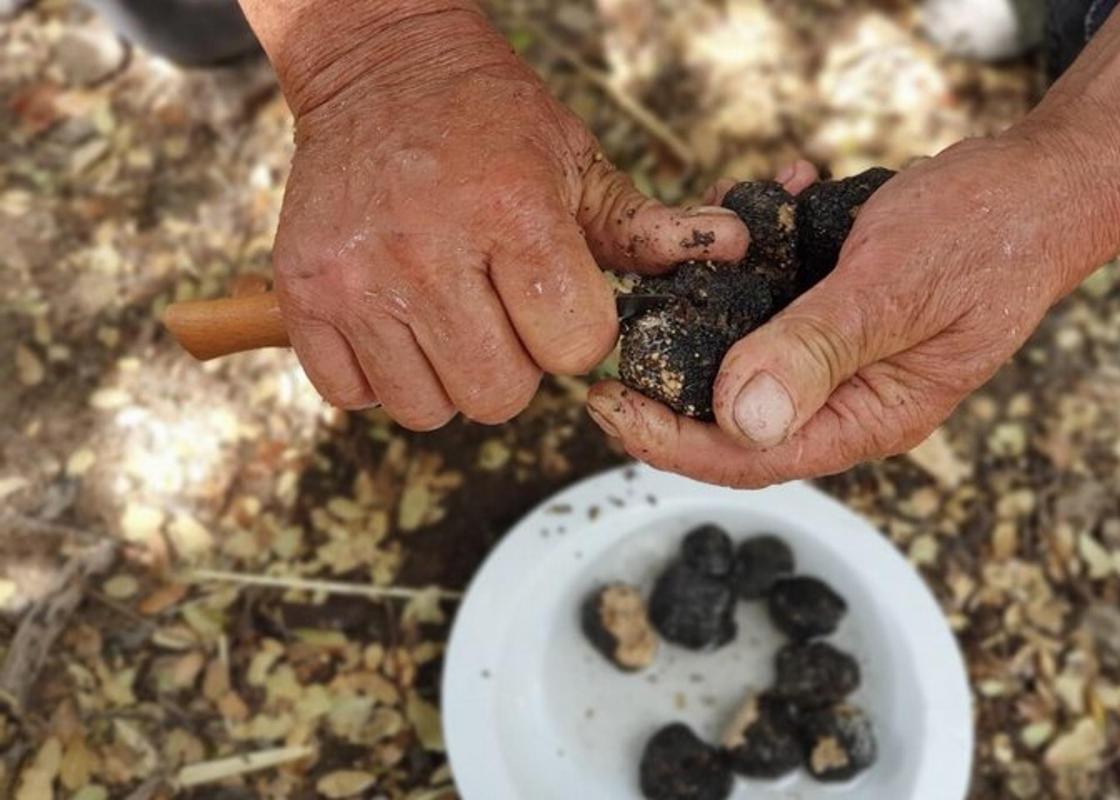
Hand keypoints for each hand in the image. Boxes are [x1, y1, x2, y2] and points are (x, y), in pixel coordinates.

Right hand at [264, 5, 747, 427]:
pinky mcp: (304, 295)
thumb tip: (734, 251)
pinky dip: (381, 376)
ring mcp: (357, 278)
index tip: (556, 301)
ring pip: (429, 408)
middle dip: (515, 366)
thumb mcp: (577, 161)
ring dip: (449, 378)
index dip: (576, 335)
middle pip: (500, 395)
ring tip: (448, 317)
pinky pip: (355, 397)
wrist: (379, 70)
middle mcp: (428, 250)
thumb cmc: (491, 121)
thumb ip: (646, 227)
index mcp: (512, 213)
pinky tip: (397, 323)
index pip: (574, 347)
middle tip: (499, 312)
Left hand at [587, 138, 1072, 486]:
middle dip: (671, 374)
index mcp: (870, 416)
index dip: (672, 440)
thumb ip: (820, 351)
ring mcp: (839, 354)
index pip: (753, 455)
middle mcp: (848, 396)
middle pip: (734, 412)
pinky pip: (772, 298)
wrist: (1038, 186)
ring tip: (687, 248)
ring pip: (746, 349)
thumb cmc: (989, 237)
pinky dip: (755, 255)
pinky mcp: (832, 309)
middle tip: (613, 337)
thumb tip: (741, 417)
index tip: (608, 407)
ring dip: (712, 298)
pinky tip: (766, 199)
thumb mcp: (897, 290)